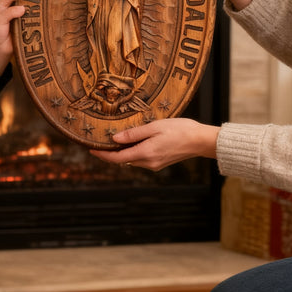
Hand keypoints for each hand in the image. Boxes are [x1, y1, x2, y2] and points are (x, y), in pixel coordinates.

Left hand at [90, 118, 219, 170]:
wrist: (200, 140)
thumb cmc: (179, 129)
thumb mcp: (154, 127)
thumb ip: (133, 134)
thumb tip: (115, 139)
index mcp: (145, 153)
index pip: (117, 158)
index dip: (102, 155)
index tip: (90, 150)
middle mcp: (148, 163)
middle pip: (123, 160)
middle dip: (110, 153)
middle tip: (99, 142)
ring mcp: (155, 165)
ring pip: (132, 159)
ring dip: (122, 152)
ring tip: (113, 140)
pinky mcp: (160, 163)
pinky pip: (141, 159)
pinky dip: (133, 152)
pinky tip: (132, 142)